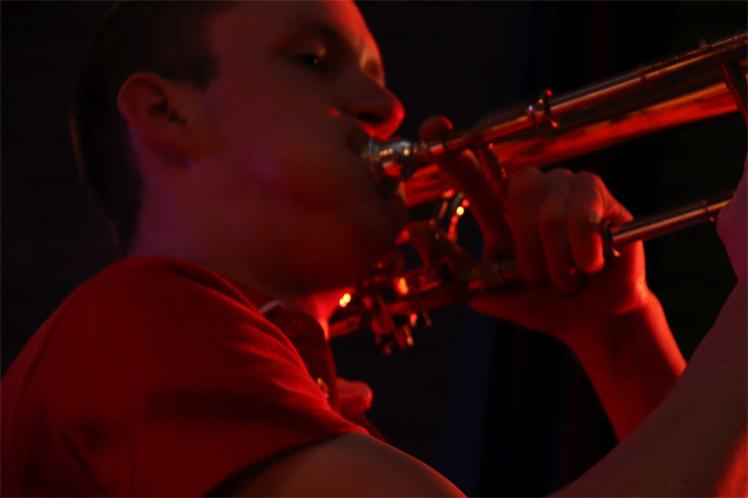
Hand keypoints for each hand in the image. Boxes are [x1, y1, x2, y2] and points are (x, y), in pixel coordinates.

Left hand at [420, 116, 652, 342]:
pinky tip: (592, 264)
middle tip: (539, 277)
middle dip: (529, 245)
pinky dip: (583, 247)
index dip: (454, 148)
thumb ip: (451, 263)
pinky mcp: (600, 196)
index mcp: (500, 209)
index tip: (433, 126)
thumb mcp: (485, 289)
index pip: (474, 169)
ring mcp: (567, 189)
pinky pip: (583, 209)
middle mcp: (532, 191)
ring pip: (551, 209)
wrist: (590, 322)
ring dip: (557, 257)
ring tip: (568, 277)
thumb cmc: (539, 304)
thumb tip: (415, 232)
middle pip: (520, 186)